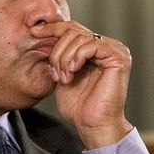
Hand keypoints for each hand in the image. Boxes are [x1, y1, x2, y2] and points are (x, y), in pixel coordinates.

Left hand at [45, 21, 133, 147]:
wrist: (92, 125)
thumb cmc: (78, 107)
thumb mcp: (61, 74)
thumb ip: (59, 55)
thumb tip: (45, 33)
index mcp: (94, 49)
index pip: (72, 28)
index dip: (52, 28)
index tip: (34, 31)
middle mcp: (107, 46)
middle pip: (73, 30)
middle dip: (57, 51)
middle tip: (54, 73)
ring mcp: (115, 50)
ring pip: (80, 37)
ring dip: (64, 58)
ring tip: (64, 79)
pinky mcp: (119, 57)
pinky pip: (92, 45)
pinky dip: (77, 57)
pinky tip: (73, 72)